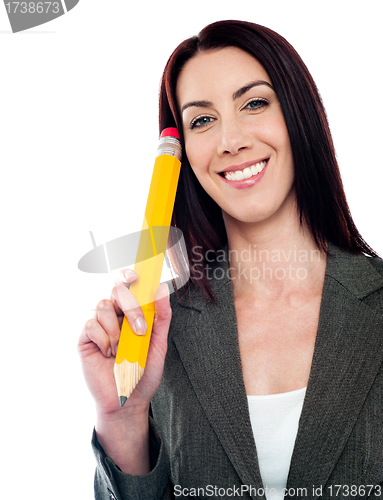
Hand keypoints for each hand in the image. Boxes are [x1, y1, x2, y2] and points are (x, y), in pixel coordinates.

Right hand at [78, 269, 171, 419]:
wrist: (128, 401)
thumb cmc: (144, 373)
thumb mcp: (159, 343)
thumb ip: (162, 316)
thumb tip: (161, 288)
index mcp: (132, 313)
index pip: (128, 285)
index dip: (128, 275)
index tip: (135, 276)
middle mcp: (115, 316)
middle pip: (115, 290)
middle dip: (130, 305)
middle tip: (140, 329)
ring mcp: (99, 326)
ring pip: (103, 306)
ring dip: (117, 328)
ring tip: (123, 349)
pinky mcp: (85, 339)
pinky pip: (91, 325)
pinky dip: (103, 339)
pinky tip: (108, 354)